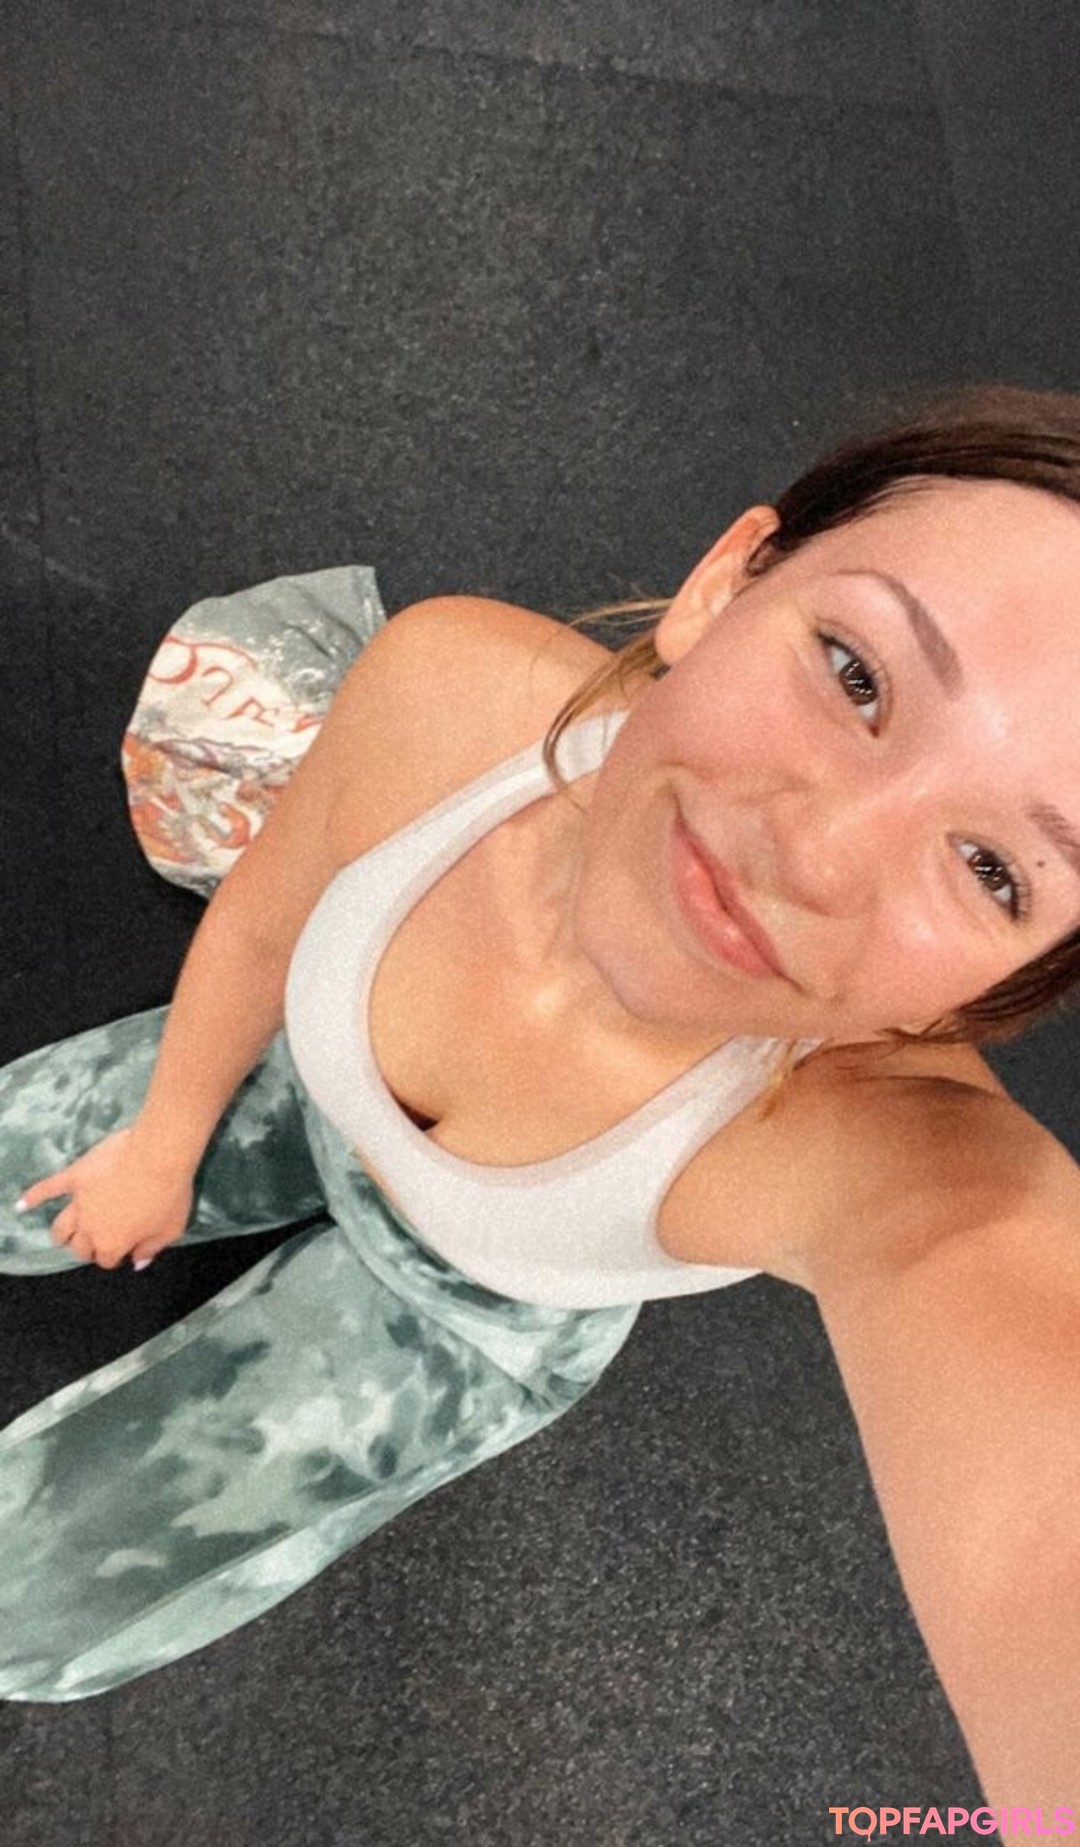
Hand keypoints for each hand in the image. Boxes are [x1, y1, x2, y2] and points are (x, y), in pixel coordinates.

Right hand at [17, 1127, 194, 1270]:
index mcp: (112, 1243)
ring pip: (61, 1226)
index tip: (125, 1248)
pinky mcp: (74, 1177)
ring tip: (62, 1237)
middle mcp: (90, 1228)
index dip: (115, 1255)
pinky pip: (48, 1188)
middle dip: (87, 1248)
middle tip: (95, 1243)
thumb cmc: (168, 1194)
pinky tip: (21, 1204)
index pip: (106, 1259)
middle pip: (80, 1246)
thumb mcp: (170, 1229)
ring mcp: (78, 1202)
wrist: (157, 1155)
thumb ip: (151, 1249)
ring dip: (62, 1234)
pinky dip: (33, 1196)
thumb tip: (137, 1263)